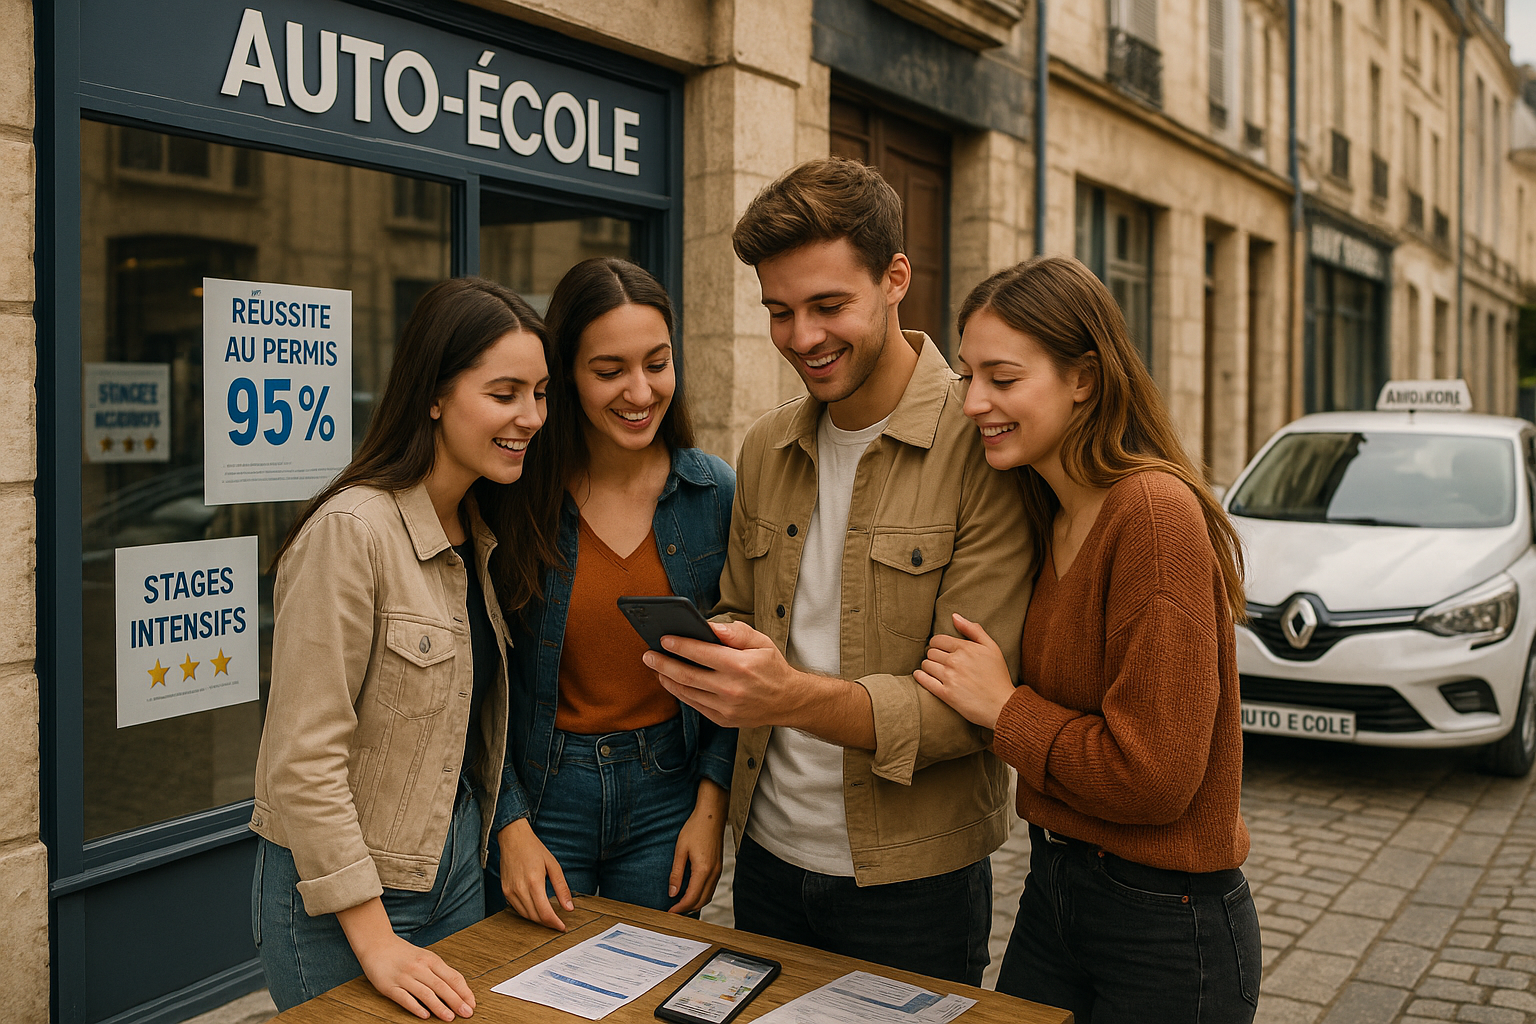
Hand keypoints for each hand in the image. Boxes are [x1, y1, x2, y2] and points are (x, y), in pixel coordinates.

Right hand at [335, 898, 474, 1020]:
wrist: (378, 945)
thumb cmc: (404, 954)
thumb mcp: (425, 957)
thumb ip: (440, 971)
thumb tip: (458, 989)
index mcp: (431, 960)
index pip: (452, 977)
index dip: (464, 991)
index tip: (471, 1003)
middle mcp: (419, 968)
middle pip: (442, 986)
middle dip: (456, 1001)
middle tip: (467, 1013)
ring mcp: (404, 977)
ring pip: (425, 993)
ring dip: (439, 1007)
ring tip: (449, 1018)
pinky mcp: (390, 986)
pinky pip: (405, 998)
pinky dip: (416, 1007)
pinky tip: (425, 1015)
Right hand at [495, 818, 573, 931]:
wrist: (513, 838)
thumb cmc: (534, 849)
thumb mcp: (553, 866)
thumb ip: (562, 888)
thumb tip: (569, 907)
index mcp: (534, 882)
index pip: (544, 913)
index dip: (554, 923)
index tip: (562, 927)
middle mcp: (520, 889)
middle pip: (535, 917)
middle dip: (547, 923)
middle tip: (558, 923)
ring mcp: (510, 891)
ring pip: (525, 915)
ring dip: (537, 920)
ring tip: (549, 917)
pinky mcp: (505, 891)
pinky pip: (517, 909)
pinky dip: (527, 913)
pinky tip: (536, 909)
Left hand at [644, 620, 806, 729]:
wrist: (788, 701)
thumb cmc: (772, 667)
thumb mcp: (761, 642)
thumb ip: (735, 633)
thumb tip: (709, 626)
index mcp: (741, 666)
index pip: (702, 653)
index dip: (679, 645)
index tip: (663, 638)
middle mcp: (731, 689)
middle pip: (687, 675)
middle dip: (663, 663)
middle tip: (648, 654)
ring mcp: (726, 707)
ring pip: (687, 692)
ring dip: (667, 678)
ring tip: (656, 666)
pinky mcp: (722, 719)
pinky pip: (694, 704)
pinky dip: (679, 692)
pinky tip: (671, 681)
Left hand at [667, 779, 727, 913]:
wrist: (712, 815)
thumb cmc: (695, 828)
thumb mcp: (680, 850)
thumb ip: (676, 873)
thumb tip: (672, 892)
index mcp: (703, 870)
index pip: (691, 898)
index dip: (679, 908)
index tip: (669, 913)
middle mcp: (714, 873)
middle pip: (701, 901)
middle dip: (687, 910)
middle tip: (673, 912)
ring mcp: (718, 870)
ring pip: (708, 896)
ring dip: (695, 903)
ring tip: (680, 905)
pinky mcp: (718, 867)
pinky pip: (711, 888)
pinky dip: (701, 895)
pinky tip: (691, 892)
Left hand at [913, 613, 1015, 730]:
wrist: (1002, 705)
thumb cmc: (998, 676)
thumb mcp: (992, 647)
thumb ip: (973, 630)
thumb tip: (954, 616)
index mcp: (966, 648)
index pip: (938, 639)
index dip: (938, 644)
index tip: (941, 649)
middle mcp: (955, 661)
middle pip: (930, 651)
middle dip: (933, 655)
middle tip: (939, 661)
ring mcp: (950, 677)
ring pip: (926, 664)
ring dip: (928, 666)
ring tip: (934, 670)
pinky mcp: (946, 694)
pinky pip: (924, 680)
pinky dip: (920, 676)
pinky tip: (921, 675)